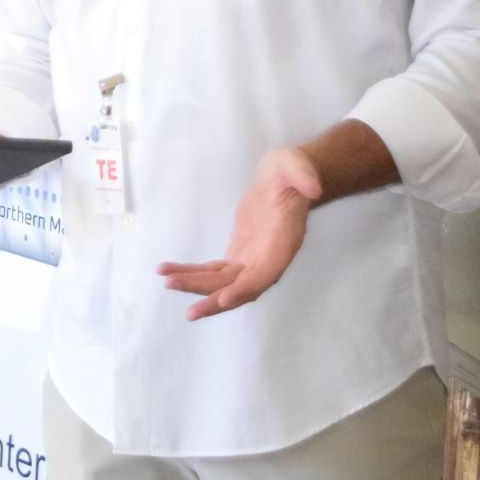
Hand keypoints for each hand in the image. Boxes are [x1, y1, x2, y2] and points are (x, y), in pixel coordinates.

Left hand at [157, 146, 321, 320]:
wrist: (283, 178)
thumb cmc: (291, 171)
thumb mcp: (297, 166)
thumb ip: (303, 176)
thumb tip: (313, 188)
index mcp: (284, 243)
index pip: (266, 274)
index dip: (246, 288)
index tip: (223, 299)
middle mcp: (269, 259)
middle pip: (241, 288)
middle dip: (215, 300)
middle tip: (190, 313)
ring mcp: (253, 259)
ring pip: (223, 283)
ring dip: (196, 286)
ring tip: (167, 281)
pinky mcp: (239, 254)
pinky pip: (214, 271)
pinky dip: (192, 272)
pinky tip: (168, 272)